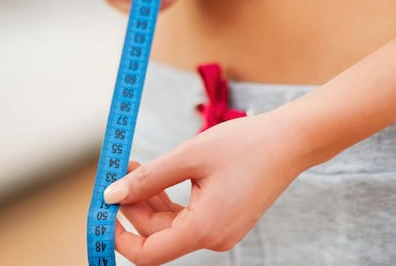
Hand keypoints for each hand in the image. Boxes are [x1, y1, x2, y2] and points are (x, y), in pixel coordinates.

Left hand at [103, 112, 306, 265]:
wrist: (291, 141)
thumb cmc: (245, 145)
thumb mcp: (189, 156)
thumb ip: (148, 179)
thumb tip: (112, 194)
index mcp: (204, 229)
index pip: (148, 254)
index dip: (120, 236)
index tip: (104, 209)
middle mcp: (214, 238)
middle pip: (157, 236)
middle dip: (133, 206)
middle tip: (119, 171)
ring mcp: (221, 230)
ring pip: (171, 225)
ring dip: (149, 199)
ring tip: (134, 166)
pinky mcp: (225, 218)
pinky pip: (187, 217)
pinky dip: (169, 198)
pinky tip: (158, 174)